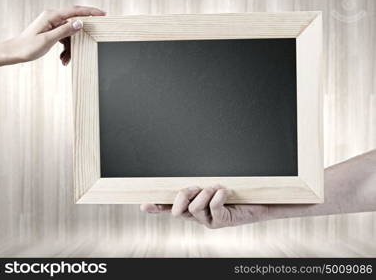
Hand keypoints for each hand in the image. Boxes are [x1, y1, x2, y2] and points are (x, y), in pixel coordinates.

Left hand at [11, 5, 104, 64]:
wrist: (14, 52)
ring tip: (65, 59)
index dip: (90, 12)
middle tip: (91, 41)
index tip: (103, 14)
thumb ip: (65, 30)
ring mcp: (53, 25)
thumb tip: (80, 23)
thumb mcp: (48, 40)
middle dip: (81, 36)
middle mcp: (53, 18)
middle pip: (75, 24)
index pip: (75, 11)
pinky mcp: (52, 32)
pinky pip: (65, 39)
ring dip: (71, 48)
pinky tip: (63, 59)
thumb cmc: (27, 46)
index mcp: (51, 16)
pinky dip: (66, 49)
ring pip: (70, 35)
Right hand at [140, 185, 268, 228]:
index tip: (145, 205)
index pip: (169, 208)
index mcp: (191, 207)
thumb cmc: (234, 192)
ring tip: (216, 187)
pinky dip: (217, 196)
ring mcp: (208, 221)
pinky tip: (224, 191)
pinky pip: (213, 208)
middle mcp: (197, 217)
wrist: (257, 202)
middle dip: (183, 195)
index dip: (156, 208)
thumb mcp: (212, 186)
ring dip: (204, 193)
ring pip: (194, 209)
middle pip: (176, 210)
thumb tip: (188, 181)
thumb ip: (198, 186)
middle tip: (196, 186)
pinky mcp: (222, 222)